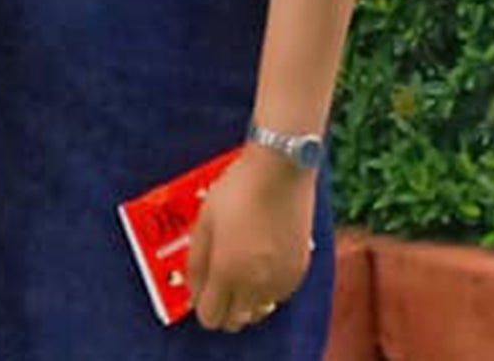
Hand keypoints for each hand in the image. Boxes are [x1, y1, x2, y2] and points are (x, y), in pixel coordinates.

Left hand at [187, 148, 316, 332]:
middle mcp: (256, 284)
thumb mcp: (204, 223)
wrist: (280, 171)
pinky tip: (261, 263)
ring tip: (241, 272)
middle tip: (218, 285)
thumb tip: (194, 291)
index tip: (202, 293)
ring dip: (246, 301)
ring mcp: (281, 280)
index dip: (202, 307)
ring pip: (259, 312)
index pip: (211, 317)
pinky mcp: (299, 271)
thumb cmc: (239, 190)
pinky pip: (278, 295)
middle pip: (235, 321)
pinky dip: (268, 289)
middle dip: (223, 308)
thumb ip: (196, 263)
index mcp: (227, 272)